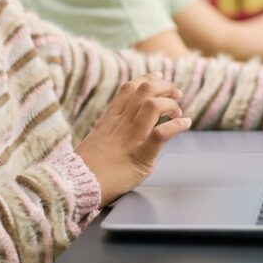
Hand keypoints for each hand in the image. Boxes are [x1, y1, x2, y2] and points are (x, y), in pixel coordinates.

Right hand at [75, 73, 190, 205]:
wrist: (78, 186)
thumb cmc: (86, 169)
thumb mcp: (96, 140)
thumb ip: (111, 130)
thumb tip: (124, 127)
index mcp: (109, 119)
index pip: (129, 88)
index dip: (146, 79)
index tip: (158, 77)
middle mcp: (121, 124)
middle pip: (144, 90)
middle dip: (164, 87)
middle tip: (175, 94)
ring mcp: (131, 138)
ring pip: (153, 105)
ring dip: (171, 104)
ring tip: (178, 112)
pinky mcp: (141, 156)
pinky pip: (161, 134)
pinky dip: (177, 125)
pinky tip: (184, 124)